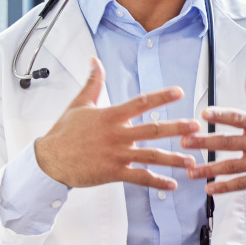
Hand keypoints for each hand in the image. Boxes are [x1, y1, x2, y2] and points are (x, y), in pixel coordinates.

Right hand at [34, 58, 202, 189]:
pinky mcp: (113, 172)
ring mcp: (116, 154)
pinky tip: (172, 184)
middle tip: (196, 127)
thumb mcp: (79, 103)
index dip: (161, 97)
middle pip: (152, 130)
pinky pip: (139, 178)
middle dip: (176, 128)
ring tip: (191, 159)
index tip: (180, 92)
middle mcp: (117, 134)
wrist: (49, 160)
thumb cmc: (64, 131)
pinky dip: (157, 181)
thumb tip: (94, 60)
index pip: (141, 103)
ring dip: (172, 158)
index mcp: (111, 115)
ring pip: (150, 156)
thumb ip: (93, 82)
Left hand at [182, 67, 245, 193]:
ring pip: (232, 166)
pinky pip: (242, 184)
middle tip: (184, 142)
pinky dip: (225, 188)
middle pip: (229, 143)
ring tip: (191, 171)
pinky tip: (209, 189)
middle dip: (204, 142)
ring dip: (209, 170)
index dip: (221, 115)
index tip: (204, 113)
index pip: (239, 117)